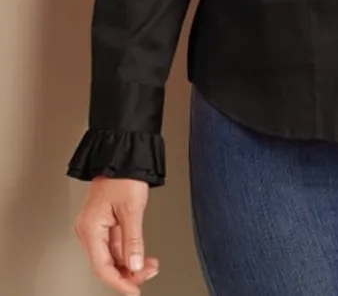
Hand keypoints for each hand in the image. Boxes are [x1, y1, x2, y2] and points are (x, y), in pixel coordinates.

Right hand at [72, 175, 159, 294]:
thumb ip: (133, 241)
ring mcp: (95, 226)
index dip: (119, 282)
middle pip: (105, 263)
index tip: (133, 290)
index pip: (102, 266)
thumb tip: (135, 265)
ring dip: (129, 263)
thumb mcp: (132, 209)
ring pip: (110, 255)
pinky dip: (127, 252)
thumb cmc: (123, 174)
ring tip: (149, 265)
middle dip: (127, 272)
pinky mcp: (102, 222)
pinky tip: (140, 256)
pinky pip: (113, 245)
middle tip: (148, 274)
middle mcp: (88, 229)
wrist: (122, 153)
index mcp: (90, 228)